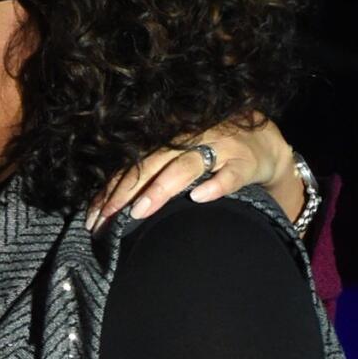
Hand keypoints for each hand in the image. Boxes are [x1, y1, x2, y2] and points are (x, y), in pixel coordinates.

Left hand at [86, 116, 298, 230]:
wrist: (263, 141)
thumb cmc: (212, 154)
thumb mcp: (180, 158)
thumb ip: (152, 176)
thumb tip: (112, 206)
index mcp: (167, 142)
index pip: (133, 166)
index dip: (111, 189)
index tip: (93, 216)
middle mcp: (187, 140)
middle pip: (150, 165)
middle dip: (126, 192)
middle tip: (107, 218)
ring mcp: (216, 150)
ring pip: (184, 167)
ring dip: (161, 188)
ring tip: (140, 210)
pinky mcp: (244, 163)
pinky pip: (229, 175)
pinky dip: (215, 186)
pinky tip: (199, 199)